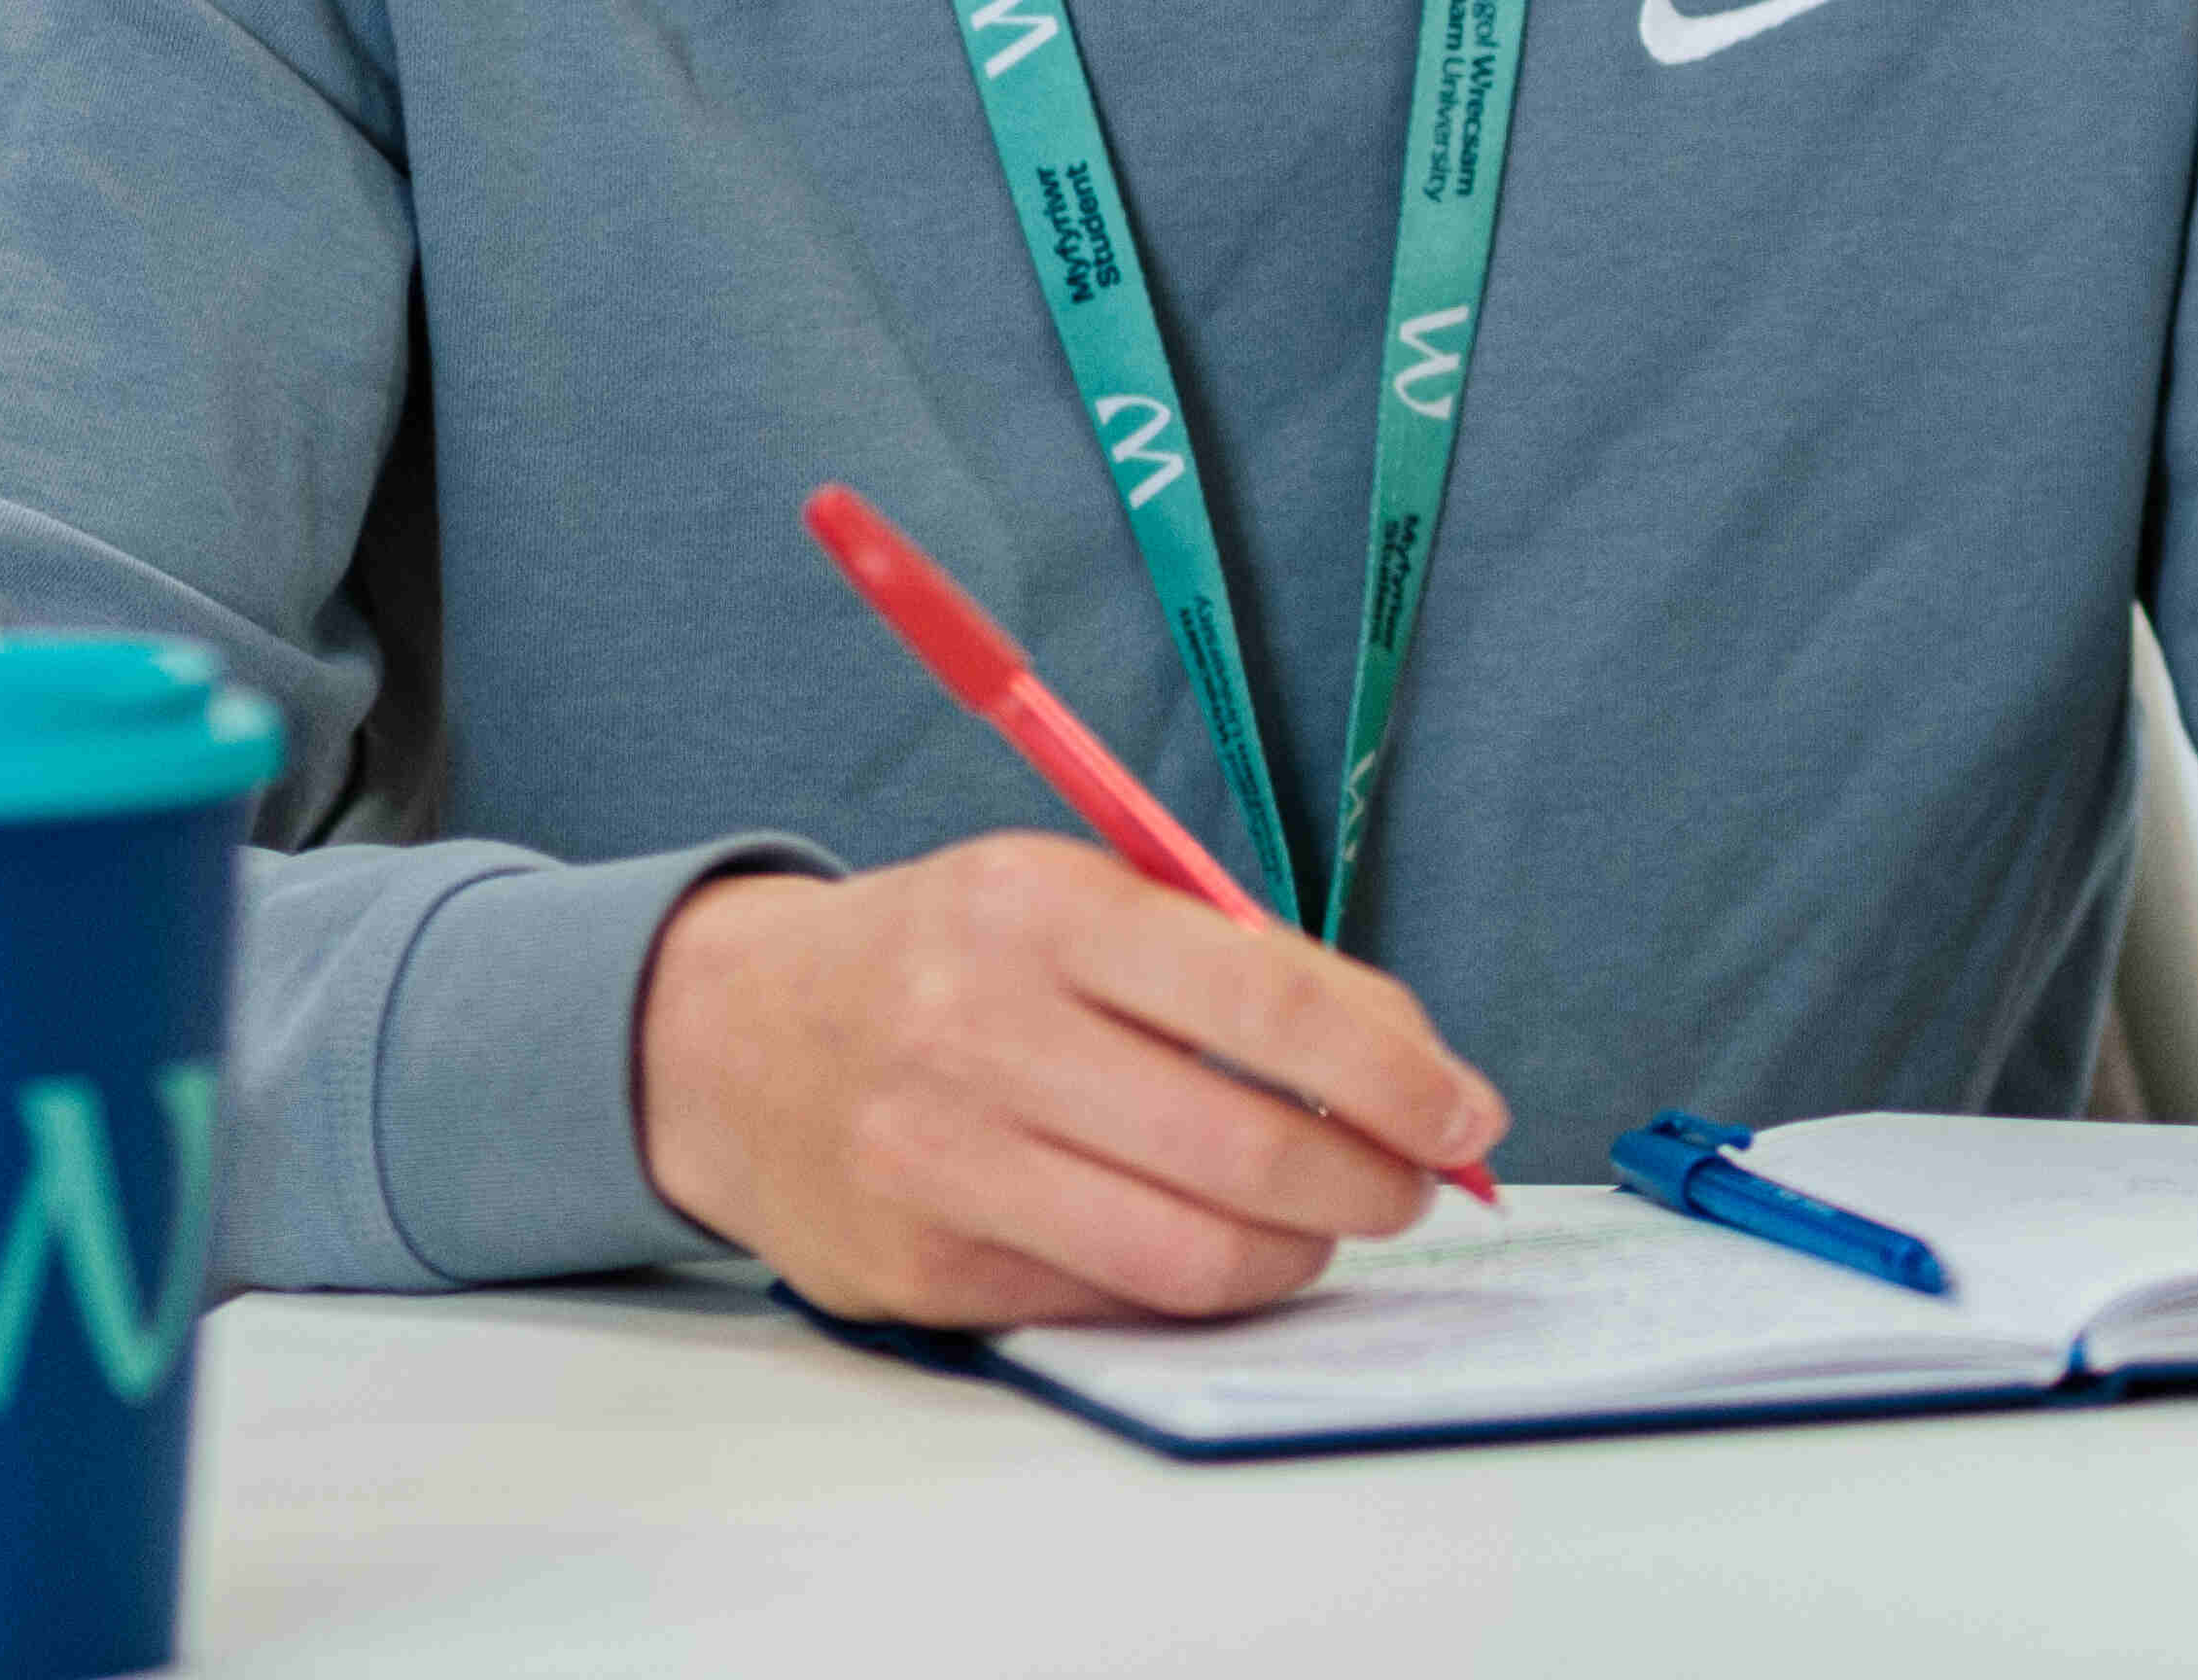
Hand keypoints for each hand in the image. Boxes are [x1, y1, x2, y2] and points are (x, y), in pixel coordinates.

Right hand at [632, 838, 1509, 1325]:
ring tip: (1330, 1220)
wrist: (730, 1038)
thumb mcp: (1071, 895)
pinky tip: (1217, 1245)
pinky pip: (1112, 1301)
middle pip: (1246, 1146)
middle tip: (1416, 1181)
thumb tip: (1405, 1066)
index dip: (1398, 1071)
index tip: (1467, 1110)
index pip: (1270, 998)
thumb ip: (1223, 963)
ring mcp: (943, 1162)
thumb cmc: (947, 957)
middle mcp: (981, 1031)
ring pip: (1191, 1255)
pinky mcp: (924, 1272)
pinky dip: (1197, 1285)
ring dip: (1301, 1251)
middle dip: (1374, 1180)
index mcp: (1040, 907)